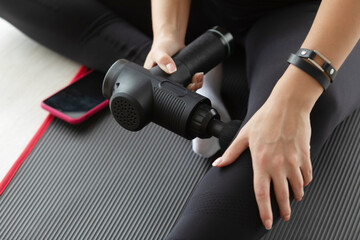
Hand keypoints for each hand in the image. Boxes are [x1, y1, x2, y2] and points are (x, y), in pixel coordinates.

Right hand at [144, 36, 203, 90]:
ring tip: (197, 77)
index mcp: (154, 80)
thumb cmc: (161, 45)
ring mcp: (175, 79)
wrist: (172, 39)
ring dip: (194, 85)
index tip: (182, 86)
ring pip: (185, 88)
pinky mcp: (183, 75)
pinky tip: (199, 75)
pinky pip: (190, 82)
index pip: (163, 91)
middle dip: (187, 89)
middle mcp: (165, 81)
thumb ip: (163, 60)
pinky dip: (196, 81)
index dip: (173, 93)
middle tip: (192, 83)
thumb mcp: (158, 52)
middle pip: (177, 91)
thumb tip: (171, 69)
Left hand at [212, 65, 322, 229]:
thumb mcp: (244, 135)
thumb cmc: (265, 118)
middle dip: (284, 210)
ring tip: (294, 199)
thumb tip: (218, 164)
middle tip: (285, 217)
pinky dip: (306, 181)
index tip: (266, 222)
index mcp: (261, 162)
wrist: (288, 105)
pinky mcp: (305, 155)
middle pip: (282, 195)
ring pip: (298, 187)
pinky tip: (303, 181)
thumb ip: (231, 152)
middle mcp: (278, 165)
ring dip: (296, 196)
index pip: (261, 193)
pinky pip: (308, 175)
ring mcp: (293, 161)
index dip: (264, 211)